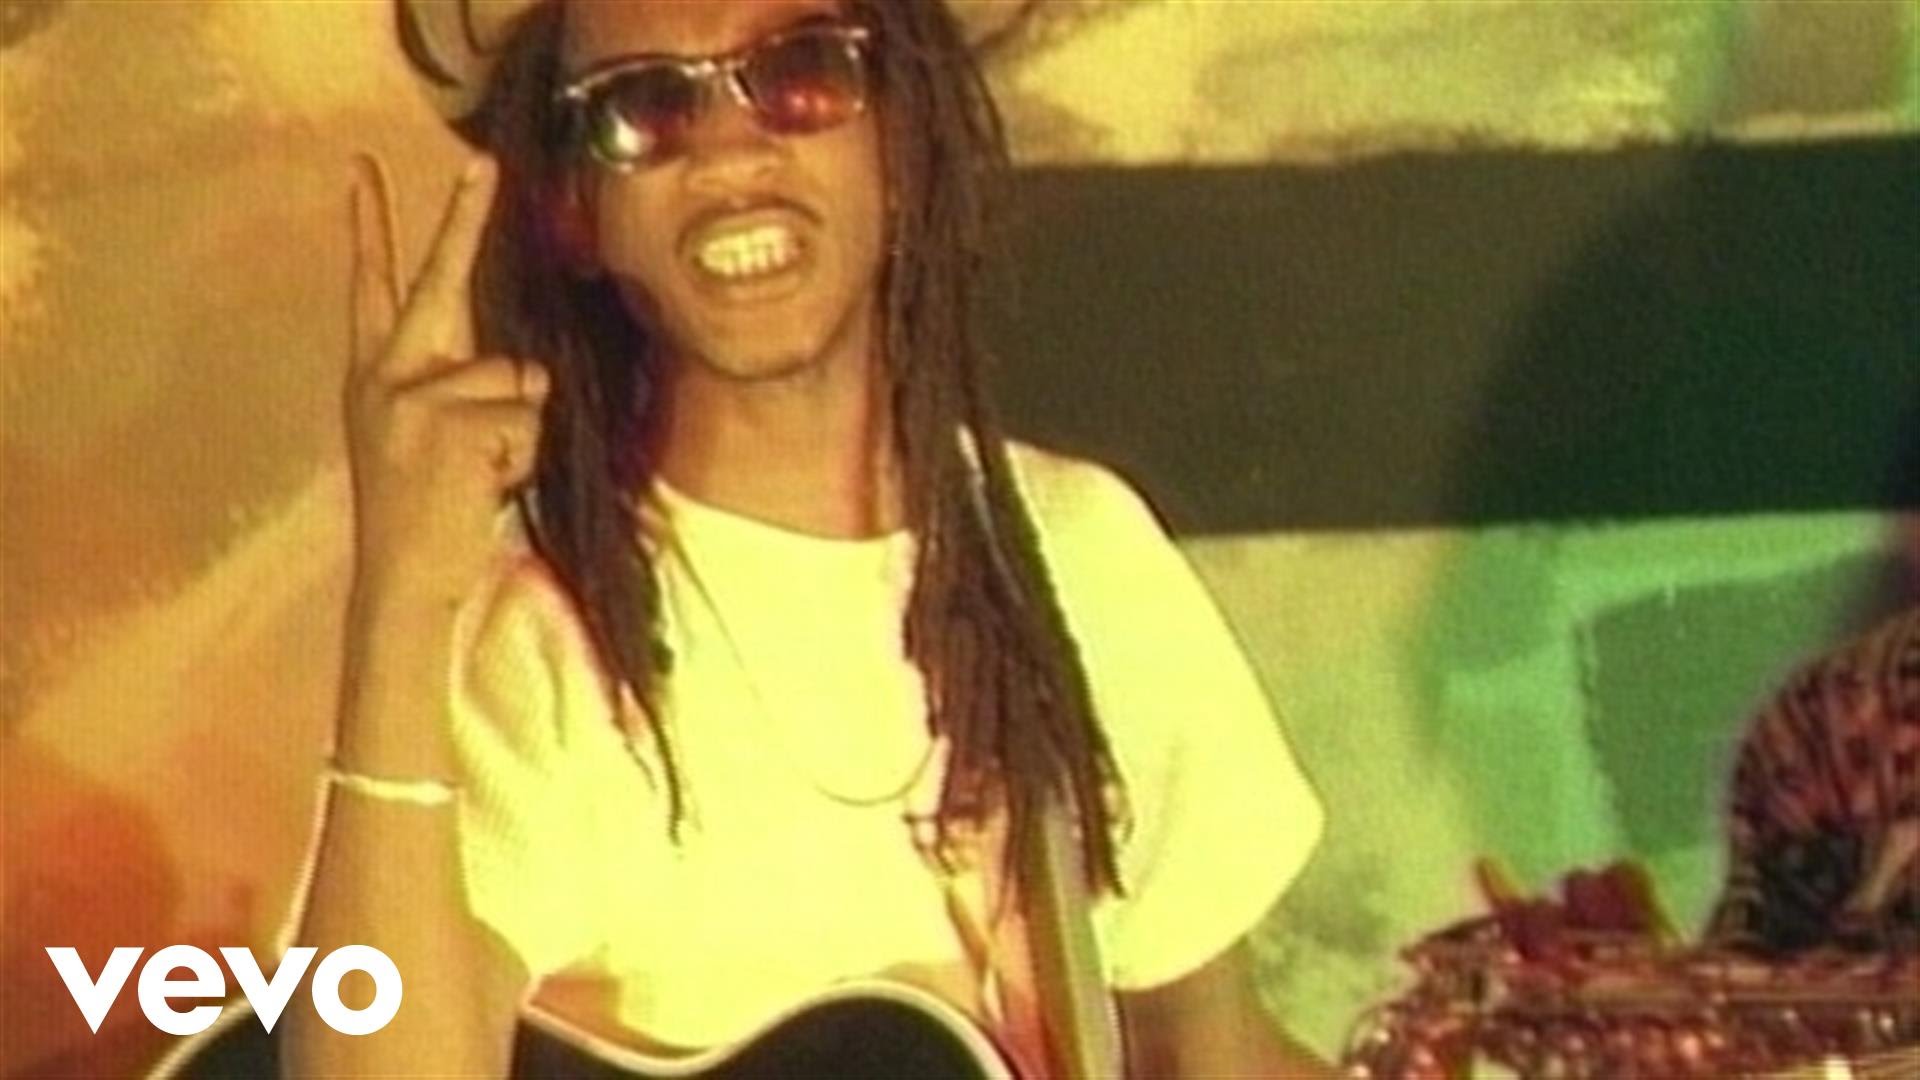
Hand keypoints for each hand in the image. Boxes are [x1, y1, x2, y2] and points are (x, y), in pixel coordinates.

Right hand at [343, 154, 547, 608]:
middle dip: (462, 216)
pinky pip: (527, 416)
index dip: (369, 226)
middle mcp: (384, 376)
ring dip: (521, 431)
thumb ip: (459, 392)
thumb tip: (526, 372)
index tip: (361, 166)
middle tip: (484, 162)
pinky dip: (524, 455)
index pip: (371, 288)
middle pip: (438, 280)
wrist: (402, 582)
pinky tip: (484, 485)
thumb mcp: (430, 442)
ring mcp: (412, 397)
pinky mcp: (446, 423)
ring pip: (517, 376)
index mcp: (375, 376)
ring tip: (480, 474)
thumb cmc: (429, 513)